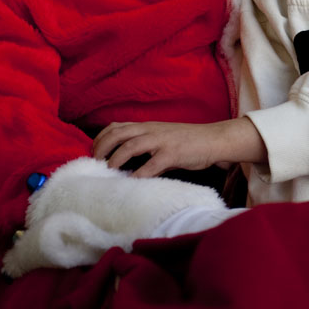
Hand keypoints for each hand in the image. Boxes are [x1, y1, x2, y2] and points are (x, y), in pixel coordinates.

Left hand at [92, 118, 266, 177]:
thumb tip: (127, 162)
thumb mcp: (164, 137)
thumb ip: (146, 145)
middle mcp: (152, 130)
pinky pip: (152, 164)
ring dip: (116, 159)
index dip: (101, 138)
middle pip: (118, 134)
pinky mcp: (174, 153)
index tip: (93, 152)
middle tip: (95, 163)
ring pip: (131, 145)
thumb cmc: (189, 141)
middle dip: (102, 148)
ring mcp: (162, 141)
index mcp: (148, 126)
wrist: (215, 139)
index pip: (117, 126)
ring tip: (108, 171)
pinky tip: (133, 182)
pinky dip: (140, 174)